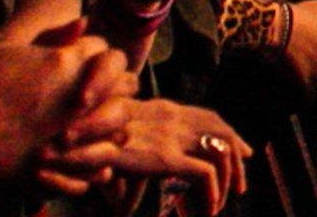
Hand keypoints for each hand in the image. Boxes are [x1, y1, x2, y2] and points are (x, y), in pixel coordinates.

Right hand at [0, 37, 132, 179]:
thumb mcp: (11, 48)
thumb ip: (53, 35)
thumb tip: (85, 21)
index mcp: (68, 62)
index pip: (107, 51)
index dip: (95, 57)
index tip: (81, 66)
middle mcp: (81, 98)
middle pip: (125, 86)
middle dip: (114, 87)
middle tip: (95, 93)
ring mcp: (77, 136)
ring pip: (121, 128)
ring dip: (110, 124)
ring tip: (91, 124)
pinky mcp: (68, 168)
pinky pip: (102, 164)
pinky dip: (96, 160)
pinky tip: (80, 153)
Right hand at [46, 100, 249, 215]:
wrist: (74, 138)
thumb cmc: (91, 140)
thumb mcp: (123, 136)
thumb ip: (141, 146)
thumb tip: (147, 168)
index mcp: (163, 109)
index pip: (207, 116)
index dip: (229, 134)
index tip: (242, 152)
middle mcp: (172, 116)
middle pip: (221, 130)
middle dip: (237, 158)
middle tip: (241, 184)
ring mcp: (171, 135)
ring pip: (221, 153)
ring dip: (228, 181)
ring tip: (220, 204)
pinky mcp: (167, 156)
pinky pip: (207, 174)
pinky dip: (213, 194)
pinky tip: (208, 209)